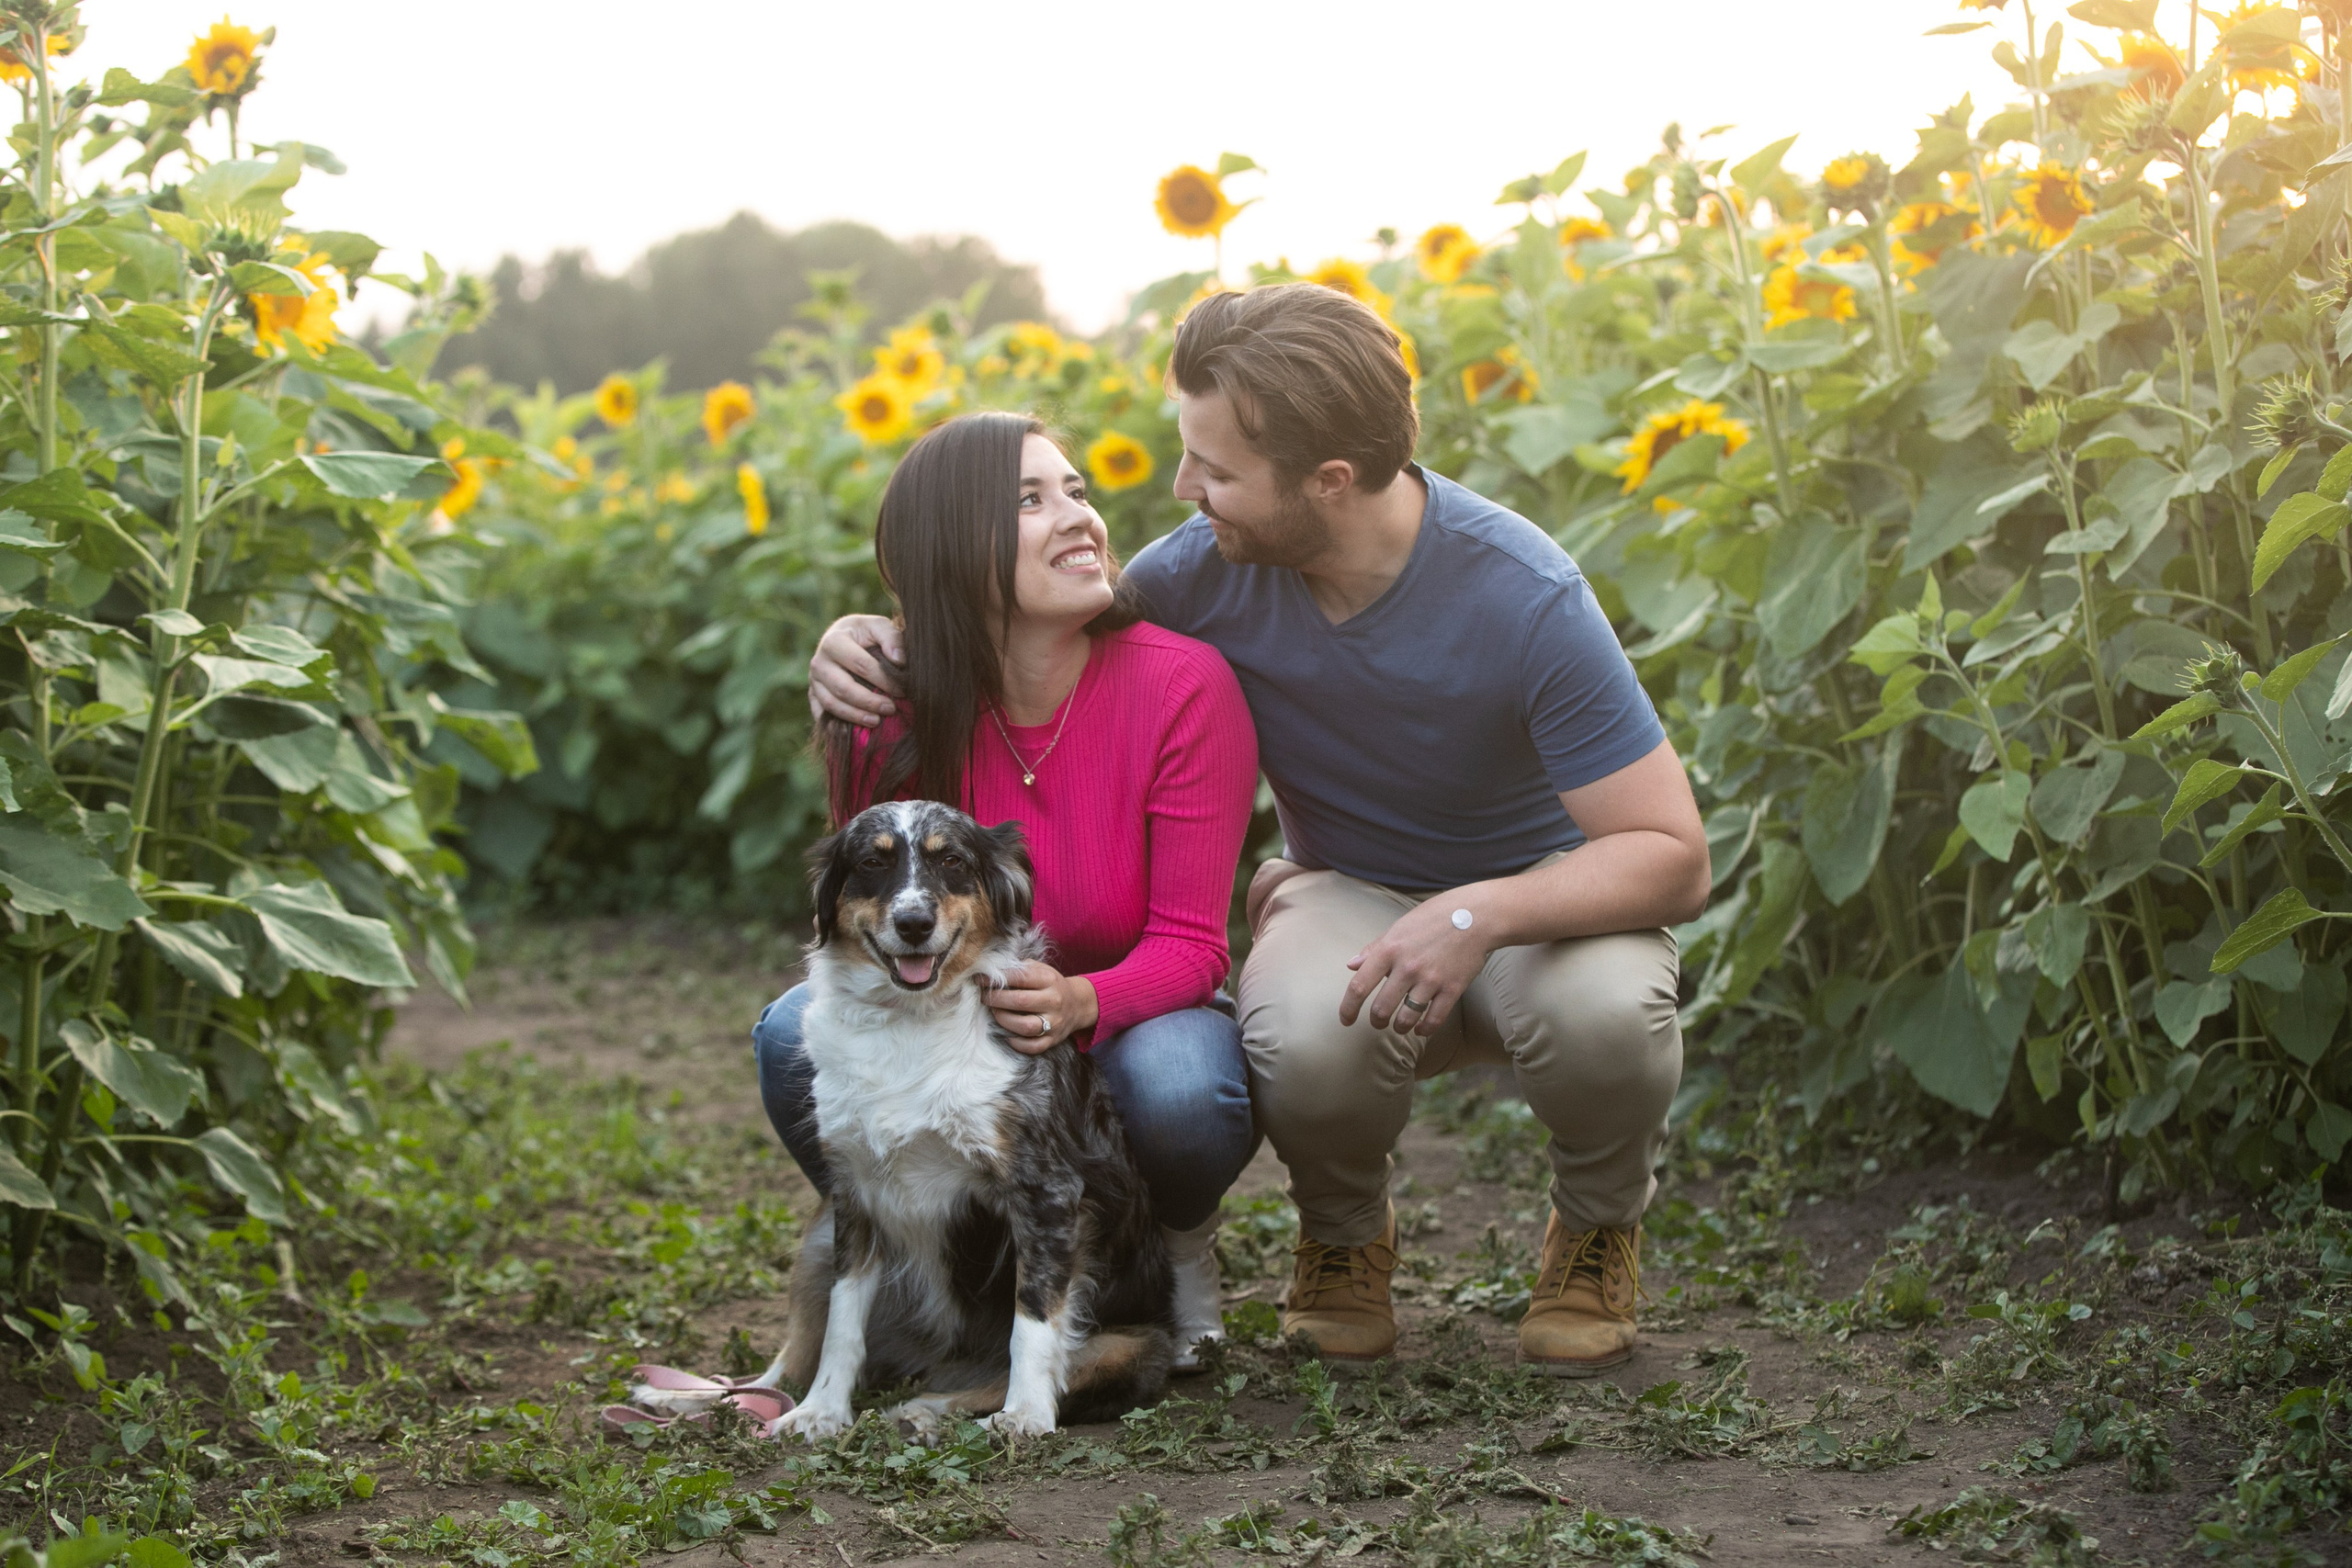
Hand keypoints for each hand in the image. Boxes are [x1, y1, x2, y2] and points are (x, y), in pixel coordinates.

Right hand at [809, 614, 905, 726]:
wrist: (844, 636)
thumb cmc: (865, 633)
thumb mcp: (878, 626)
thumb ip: (891, 638)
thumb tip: (899, 661)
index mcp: (833, 641)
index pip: (860, 665)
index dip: (883, 679)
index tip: (902, 690)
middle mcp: (818, 662)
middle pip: (843, 688)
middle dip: (868, 701)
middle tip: (891, 709)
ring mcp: (813, 680)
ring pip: (831, 704)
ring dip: (855, 716)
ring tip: (876, 721)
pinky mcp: (812, 694)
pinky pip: (822, 714)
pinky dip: (836, 724)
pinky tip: (855, 730)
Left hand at [985, 962, 1098, 1052]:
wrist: (1078, 1004)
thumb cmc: (1051, 985)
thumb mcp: (1041, 969)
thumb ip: (1019, 968)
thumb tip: (991, 969)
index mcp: (1050, 980)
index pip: (1020, 977)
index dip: (997, 978)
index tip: (979, 979)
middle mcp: (1054, 1001)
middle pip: (1019, 1001)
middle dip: (995, 999)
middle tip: (983, 997)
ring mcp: (1054, 1023)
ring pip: (1025, 1026)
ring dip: (1003, 1020)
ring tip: (995, 1012)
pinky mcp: (1053, 1040)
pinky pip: (1032, 1046)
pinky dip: (1016, 1042)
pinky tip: (1007, 1033)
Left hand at [1339, 895, 1489, 1036]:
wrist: (1476, 915)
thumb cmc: (1434, 918)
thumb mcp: (1399, 927)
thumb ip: (1374, 948)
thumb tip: (1351, 965)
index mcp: (1389, 949)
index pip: (1359, 986)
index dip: (1348, 1008)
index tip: (1345, 1019)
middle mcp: (1407, 967)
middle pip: (1381, 1009)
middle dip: (1376, 1021)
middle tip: (1378, 1022)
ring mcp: (1431, 979)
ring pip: (1406, 1018)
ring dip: (1399, 1027)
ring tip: (1399, 1025)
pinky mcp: (1452, 989)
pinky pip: (1434, 1020)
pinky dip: (1424, 1029)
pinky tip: (1420, 1028)